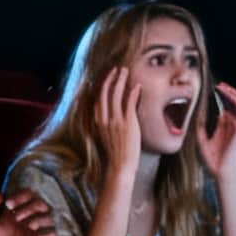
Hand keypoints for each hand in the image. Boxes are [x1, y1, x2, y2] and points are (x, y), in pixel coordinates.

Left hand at [0, 190, 54, 235]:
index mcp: (19, 210)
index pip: (27, 194)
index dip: (19, 196)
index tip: (7, 204)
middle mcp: (31, 217)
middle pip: (40, 203)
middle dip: (29, 207)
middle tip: (16, 217)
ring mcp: (39, 229)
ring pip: (49, 216)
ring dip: (39, 218)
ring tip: (28, 227)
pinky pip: (53, 234)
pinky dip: (46, 234)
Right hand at [95, 65, 142, 180]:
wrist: (121, 166)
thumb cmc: (116, 155)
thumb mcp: (107, 138)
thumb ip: (107, 126)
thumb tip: (111, 119)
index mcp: (99, 123)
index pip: (98, 100)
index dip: (103, 87)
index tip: (108, 79)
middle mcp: (105, 119)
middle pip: (105, 93)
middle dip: (111, 79)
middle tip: (117, 69)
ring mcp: (116, 121)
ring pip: (116, 94)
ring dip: (121, 80)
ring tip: (125, 72)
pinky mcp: (128, 123)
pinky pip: (129, 103)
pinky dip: (133, 93)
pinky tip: (136, 86)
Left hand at [197, 80, 235, 178]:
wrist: (220, 172)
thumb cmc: (212, 160)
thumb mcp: (201, 140)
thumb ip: (199, 127)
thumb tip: (195, 114)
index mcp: (223, 125)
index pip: (225, 105)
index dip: (220, 95)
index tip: (212, 89)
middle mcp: (232, 123)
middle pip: (233, 101)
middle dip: (227, 91)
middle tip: (218, 86)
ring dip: (234, 93)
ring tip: (223, 88)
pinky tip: (230, 96)